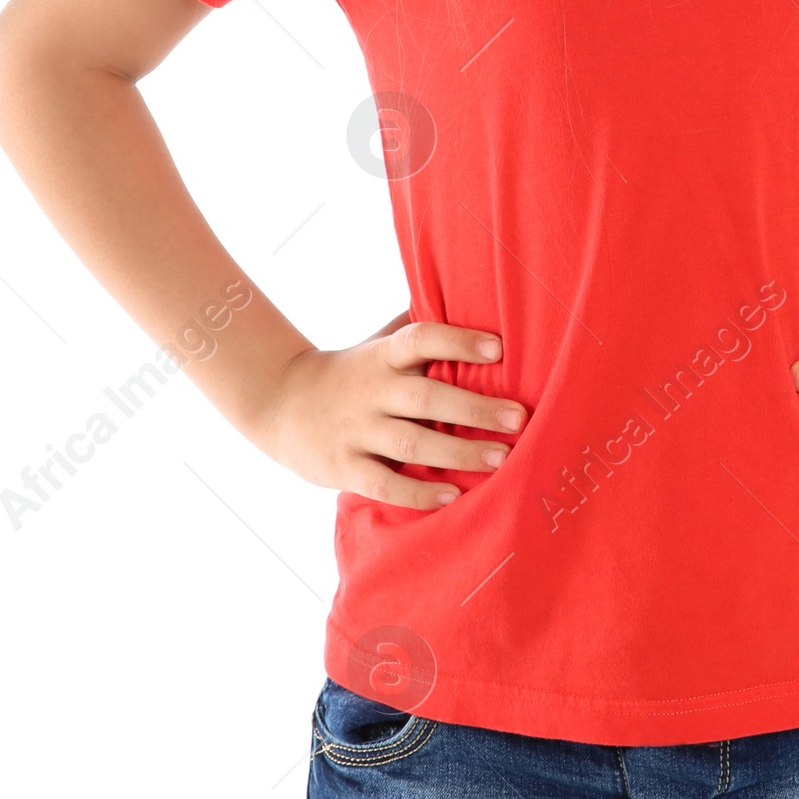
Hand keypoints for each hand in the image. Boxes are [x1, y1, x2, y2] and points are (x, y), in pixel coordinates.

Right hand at [254, 310, 529, 507]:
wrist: (279, 403)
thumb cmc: (351, 373)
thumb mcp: (376, 345)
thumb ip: (416, 333)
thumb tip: (474, 303)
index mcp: (382, 356)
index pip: (420, 339)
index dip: (458, 340)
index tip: (499, 348)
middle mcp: (371, 391)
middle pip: (426, 399)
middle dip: (475, 409)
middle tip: (519, 419)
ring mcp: (356, 430)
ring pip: (411, 444)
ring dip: (458, 453)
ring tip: (501, 459)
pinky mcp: (343, 467)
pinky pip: (384, 484)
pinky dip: (418, 492)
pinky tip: (451, 495)